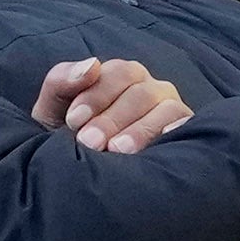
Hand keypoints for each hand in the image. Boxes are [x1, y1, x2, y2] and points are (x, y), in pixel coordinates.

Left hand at [26, 53, 189, 153]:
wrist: (82, 175)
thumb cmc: (68, 136)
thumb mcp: (54, 110)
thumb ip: (61, 82)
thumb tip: (91, 65)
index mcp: (118, 76)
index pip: (115, 73)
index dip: (95, 95)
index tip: (73, 121)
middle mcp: (147, 87)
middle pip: (139, 92)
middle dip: (111, 118)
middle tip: (89, 143)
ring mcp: (168, 107)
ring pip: (164, 107)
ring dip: (140, 129)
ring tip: (118, 151)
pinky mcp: (184, 130)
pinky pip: (186, 124)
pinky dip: (174, 130)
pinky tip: (159, 145)